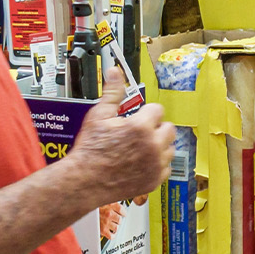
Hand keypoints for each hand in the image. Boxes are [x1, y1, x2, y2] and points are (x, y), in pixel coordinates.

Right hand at [69, 65, 174, 204]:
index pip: (157, 109)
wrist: (84, 181)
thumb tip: (115, 73)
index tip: (137, 118)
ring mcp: (155, 164)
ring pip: (170, 148)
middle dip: (156, 128)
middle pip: (169, 128)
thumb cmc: (90, 150)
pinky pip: (166, 168)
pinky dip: (157, 165)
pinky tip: (142, 162)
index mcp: (141, 127)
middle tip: (139, 133)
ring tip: (140, 148)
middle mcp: (152, 145)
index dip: (146, 112)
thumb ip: (112, 93)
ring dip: (159, 146)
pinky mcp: (155, 180)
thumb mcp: (98, 116)